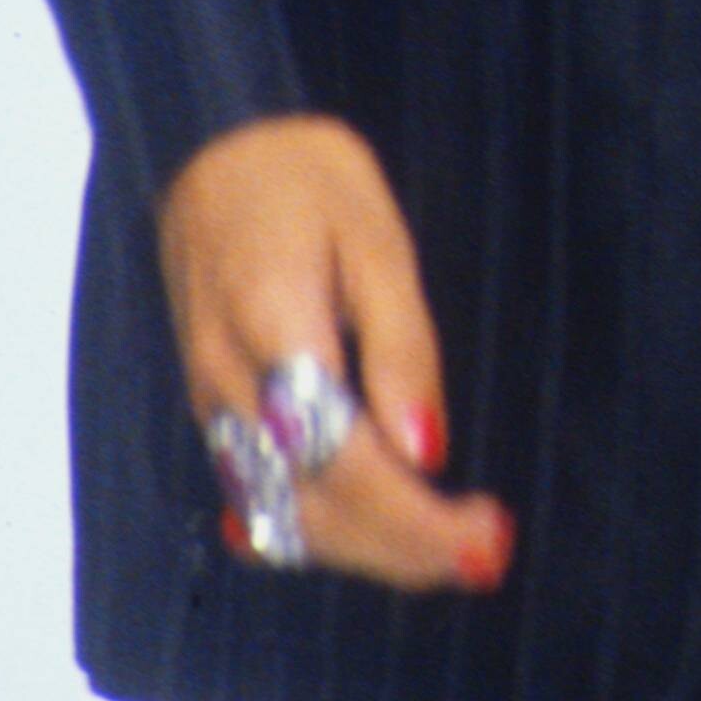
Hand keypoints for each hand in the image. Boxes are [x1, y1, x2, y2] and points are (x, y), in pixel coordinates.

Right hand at [156, 114, 513, 591]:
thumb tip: (426, 452)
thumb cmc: (308, 181)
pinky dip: (325, 529)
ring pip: (283, 519)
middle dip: (404, 549)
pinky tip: (379, 536)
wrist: (213, 148)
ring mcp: (210, 407)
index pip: (345, 463)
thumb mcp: (378, 239)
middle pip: (314, 509)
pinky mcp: (212, 412)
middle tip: (488, 552)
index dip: (416, 517)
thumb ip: (401, 347)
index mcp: (275, 333)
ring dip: (369, 550)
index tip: (489, 533)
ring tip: (451, 547)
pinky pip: (261, 498)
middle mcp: (229, 388)